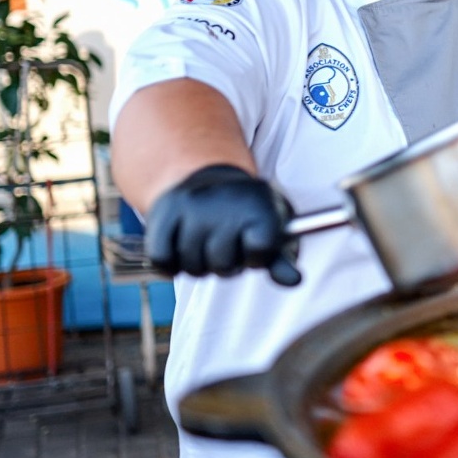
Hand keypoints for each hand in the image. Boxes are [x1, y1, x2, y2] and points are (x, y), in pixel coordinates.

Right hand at [145, 164, 300, 285]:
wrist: (206, 176)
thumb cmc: (245, 215)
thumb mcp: (270, 230)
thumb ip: (280, 259)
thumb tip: (295, 281)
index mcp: (259, 205)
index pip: (260, 250)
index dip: (256, 258)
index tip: (254, 247)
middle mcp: (226, 202)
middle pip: (224, 266)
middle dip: (226, 264)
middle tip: (226, 245)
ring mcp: (193, 206)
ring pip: (193, 267)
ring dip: (199, 265)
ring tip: (206, 243)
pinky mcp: (165, 212)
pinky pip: (162, 260)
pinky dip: (170, 265)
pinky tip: (180, 247)